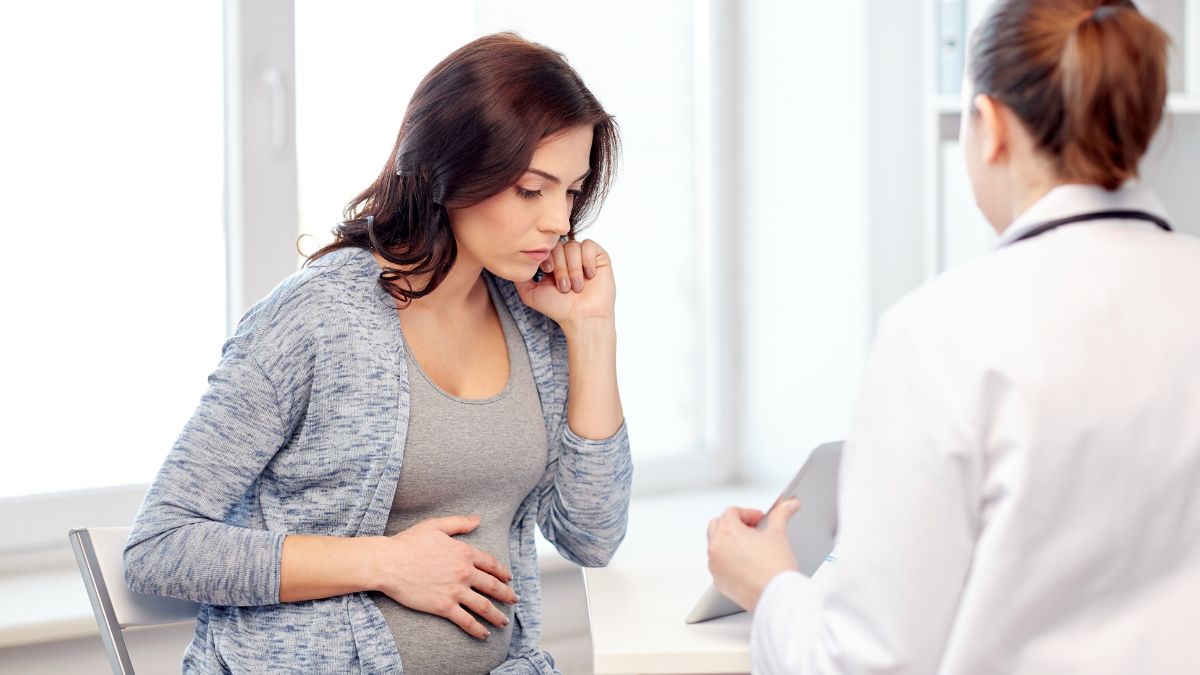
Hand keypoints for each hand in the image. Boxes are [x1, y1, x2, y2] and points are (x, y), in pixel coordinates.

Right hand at [374, 515, 517, 638]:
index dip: (502, 572)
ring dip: (497, 615)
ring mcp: (455, 590)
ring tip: (504, 621)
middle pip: (493, 586)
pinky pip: (466, 620)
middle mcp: (464, 572)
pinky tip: (485, 634)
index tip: (509, 578)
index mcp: (464, 552)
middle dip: (507, 594)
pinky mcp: (443, 606)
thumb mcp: (435, 526)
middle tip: (514, 600)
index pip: (491, 564)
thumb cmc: (408, 542)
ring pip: (484, 605)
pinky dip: (477, 629)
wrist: (388, 562)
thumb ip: (459, 523)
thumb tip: (478, 519)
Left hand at [516, 238, 614, 331]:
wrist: (582, 318)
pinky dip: (587, 261)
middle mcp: (567, 257)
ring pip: (573, 246)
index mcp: (552, 262)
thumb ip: (519, 277)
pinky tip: (589, 276)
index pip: (545, 247)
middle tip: (564, 287)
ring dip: (573, 269)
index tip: (547, 272)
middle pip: (559, 245)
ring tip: (576, 287)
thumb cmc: (559, 308)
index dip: (545, 256)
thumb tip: (512, 261)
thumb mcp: (530, 294)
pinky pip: (589, 245)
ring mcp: (583, 255)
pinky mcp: (599, 256)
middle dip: (560, 267)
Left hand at [706, 500, 801, 611]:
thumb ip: (781, 514)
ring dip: (730, 543)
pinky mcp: (719, 583)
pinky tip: (748, 566)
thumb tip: (789, 504)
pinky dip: (729, 562)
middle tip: (753, 531)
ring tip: (752, 548)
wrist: (778, 597)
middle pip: (718, 526)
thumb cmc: (776, 567)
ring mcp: (715, 567)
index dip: (748, 513)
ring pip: (717, 547)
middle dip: (735, 525)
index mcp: (727, 532)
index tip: (761, 519)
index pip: (731, 512)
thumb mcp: (779, 534)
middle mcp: (716, 548)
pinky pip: (720, 566)